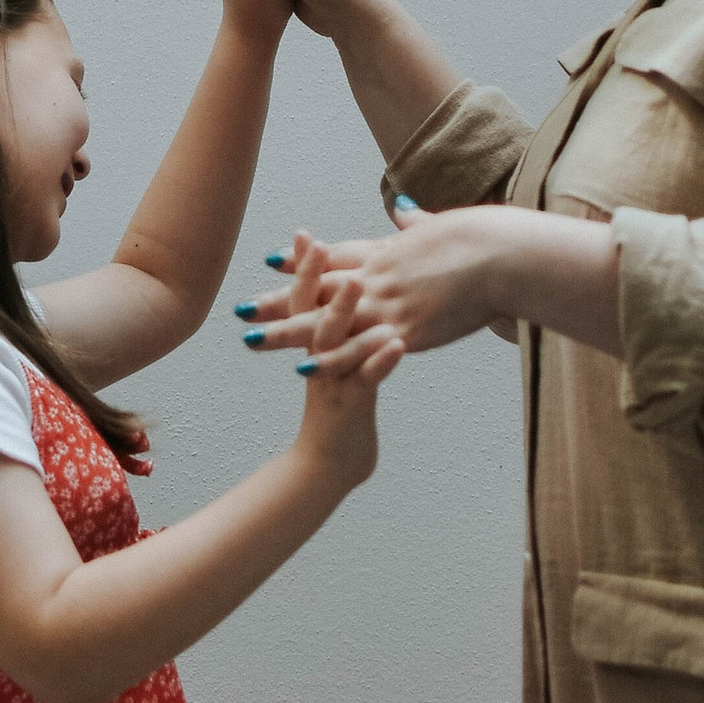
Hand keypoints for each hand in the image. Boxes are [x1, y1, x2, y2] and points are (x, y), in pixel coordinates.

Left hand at [246, 201, 511, 362]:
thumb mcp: (439, 224)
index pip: (334, 257)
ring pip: (327, 321)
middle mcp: (377, 277)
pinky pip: (359, 349)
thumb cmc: (480, 239)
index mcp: (386, 252)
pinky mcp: (407, 331)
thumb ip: (414, 221)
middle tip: (239, 310)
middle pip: (316, 290)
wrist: (502, 255)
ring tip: (252, 342)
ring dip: (288, 334)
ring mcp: (389, 304)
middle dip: (277, 302)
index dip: (301, 261)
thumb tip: (401, 206)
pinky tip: (304, 368)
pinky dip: (330, 359)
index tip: (269, 262)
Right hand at [264, 233, 403, 496]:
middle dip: (315, 278)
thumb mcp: (336, 371)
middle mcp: (319, 361)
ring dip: (345, 313)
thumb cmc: (342, 415)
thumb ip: (338, 336)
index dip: (305, 269)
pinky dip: (381, 363)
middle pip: (312, 313)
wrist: (329, 467)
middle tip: (315, 242)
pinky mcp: (353, 407)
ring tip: (358, 283)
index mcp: (316, 349)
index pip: (305, 301)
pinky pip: (367, 382)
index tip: (305, 235)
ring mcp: (334, 383)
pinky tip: (398, 345)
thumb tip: (342, 303)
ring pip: (337, 342)